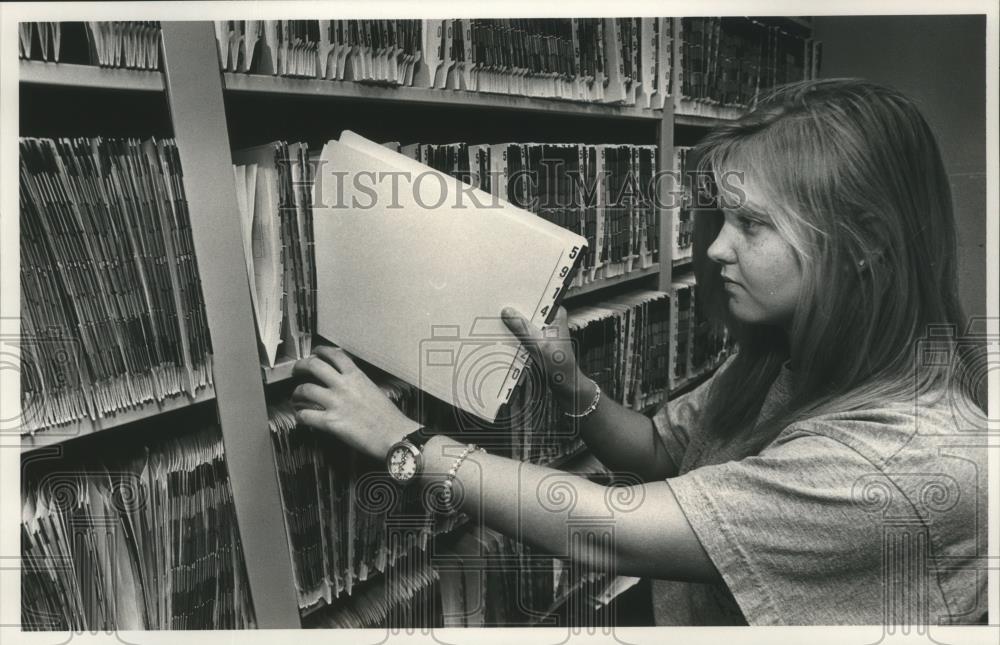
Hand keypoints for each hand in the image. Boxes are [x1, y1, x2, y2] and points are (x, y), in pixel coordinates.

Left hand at [291, 347, 421, 460]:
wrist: (395, 435)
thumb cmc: (389, 417)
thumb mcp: (374, 391)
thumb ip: (357, 384)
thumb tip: (345, 385)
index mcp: (357, 376)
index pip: (334, 354)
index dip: (320, 351)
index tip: (315, 353)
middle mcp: (344, 385)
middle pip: (313, 366)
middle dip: (300, 366)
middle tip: (297, 371)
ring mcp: (335, 403)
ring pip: (304, 389)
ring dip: (296, 393)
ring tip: (296, 398)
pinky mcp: (331, 422)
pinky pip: (305, 415)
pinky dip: (300, 416)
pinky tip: (302, 417)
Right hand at [501, 306, 591, 411]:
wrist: (564, 384)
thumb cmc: (560, 365)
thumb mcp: (540, 345)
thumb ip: (524, 328)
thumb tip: (508, 313)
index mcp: (556, 314)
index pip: (538, 298)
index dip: (522, 297)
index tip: (506, 296)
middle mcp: (550, 319)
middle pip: (529, 309)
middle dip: (515, 311)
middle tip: (498, 311)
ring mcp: (543, 329)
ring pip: (524, 321)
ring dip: (513, 324)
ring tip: (498, 323)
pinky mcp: (537, 339)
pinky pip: (523, 332)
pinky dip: (514, 335)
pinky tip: (504, 336)